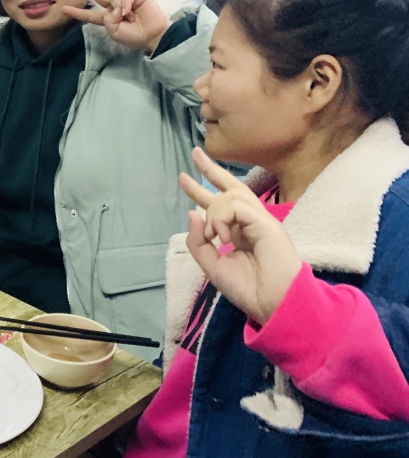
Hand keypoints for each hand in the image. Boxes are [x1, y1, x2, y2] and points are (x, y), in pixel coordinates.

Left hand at [62, 0, 172, 52]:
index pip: (91, 15)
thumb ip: (106, 19)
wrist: (153, 34)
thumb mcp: (114, 32)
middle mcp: (115, 8)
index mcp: (108, 19)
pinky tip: (131, 12)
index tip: (64, 9)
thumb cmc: (134, 36)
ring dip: (118, 10)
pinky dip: (125, 5)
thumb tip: (111, 6)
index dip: (78, 13)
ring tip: (128, 18)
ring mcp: (125, 1)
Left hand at [178, 147, 302, 324]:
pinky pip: (237, 206)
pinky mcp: (267, 223)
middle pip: (231, 188)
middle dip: (210, 170)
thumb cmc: (248, 289)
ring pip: (231, 196)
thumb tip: (192, 212)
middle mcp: (252, 223)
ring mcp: (262, 221)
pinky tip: (224, 236)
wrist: (273, 304)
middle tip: (195, 153)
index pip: (221, 204)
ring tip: (217, 235)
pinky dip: (223, 218)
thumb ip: (199, 241)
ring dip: (214, 212)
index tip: (185, 177)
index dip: (202, 190)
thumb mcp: (212, 266)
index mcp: (241, 233)